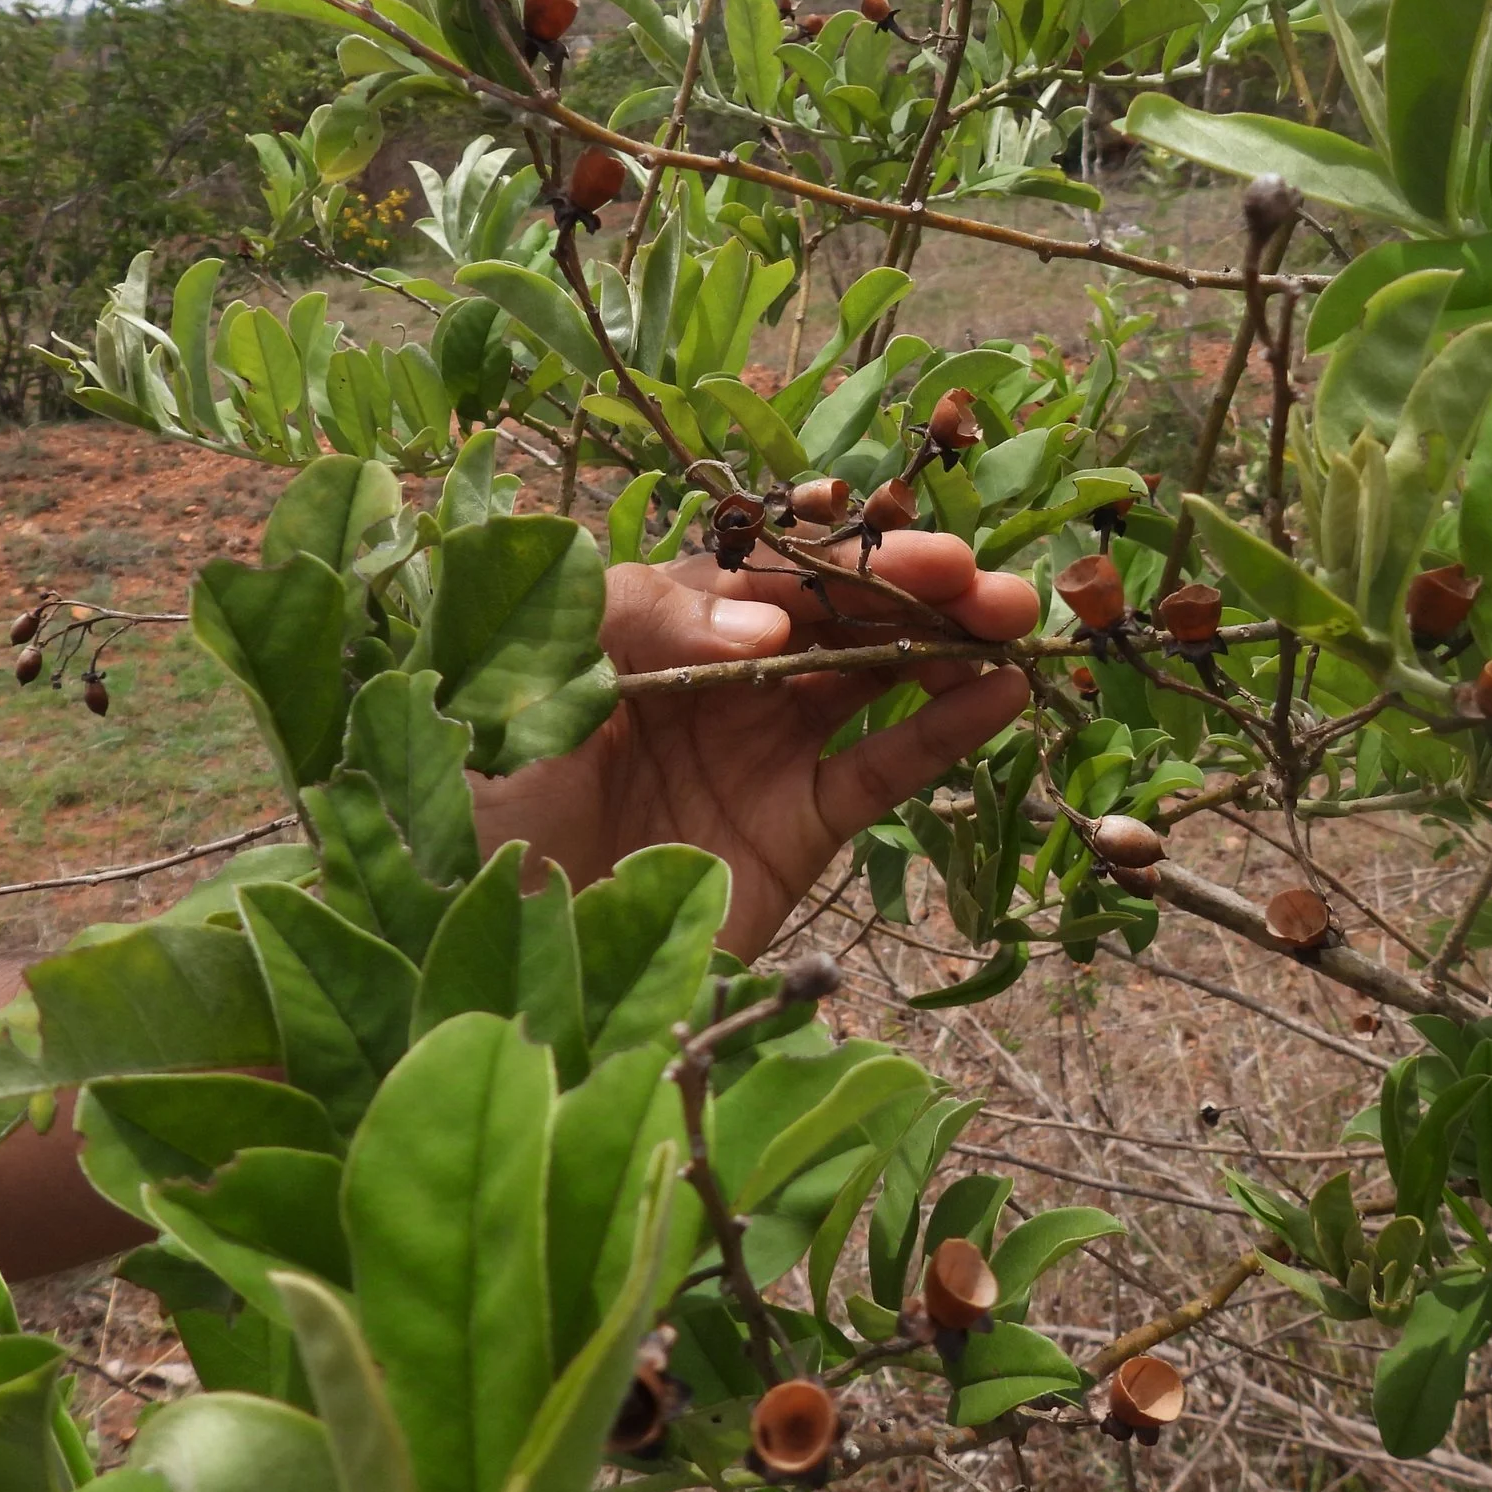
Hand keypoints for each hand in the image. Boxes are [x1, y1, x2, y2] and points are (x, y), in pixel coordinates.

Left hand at [471, 531, 1037, 959]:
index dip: (846, 549)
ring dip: (948, 643)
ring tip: (1016, 624)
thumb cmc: (482, 799)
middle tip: (989, 583)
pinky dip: (943, 731)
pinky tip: (1001, 697)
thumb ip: (640, 625)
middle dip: (919, 588)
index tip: (909, 541)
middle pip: (839, 611)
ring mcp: (763, 749)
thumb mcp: (534, 683)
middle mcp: (721, 674)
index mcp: (654, 619)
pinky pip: (881, 768)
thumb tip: (768, 622)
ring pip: (876, 676)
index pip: (770, 564)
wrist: (474, 949)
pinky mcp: (794, 829)